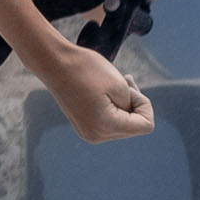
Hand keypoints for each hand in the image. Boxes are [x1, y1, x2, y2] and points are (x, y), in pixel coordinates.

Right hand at [37, 39, 155, 142]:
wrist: (54, 63)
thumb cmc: (87, 70)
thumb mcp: (120, 85)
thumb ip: (133, 106)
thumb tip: (132, 119)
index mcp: (106, 127)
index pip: (145, 125)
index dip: (144, 104)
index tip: (129, 87)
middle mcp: (97, 136)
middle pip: (134, 127)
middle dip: (134, 105)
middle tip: (125, 81)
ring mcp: (89, 133)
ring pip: (123, 125)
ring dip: (124, 105)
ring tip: (116, 84)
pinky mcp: (84, 127)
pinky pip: (109, 122)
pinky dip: (113, 108)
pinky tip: (106, 91)